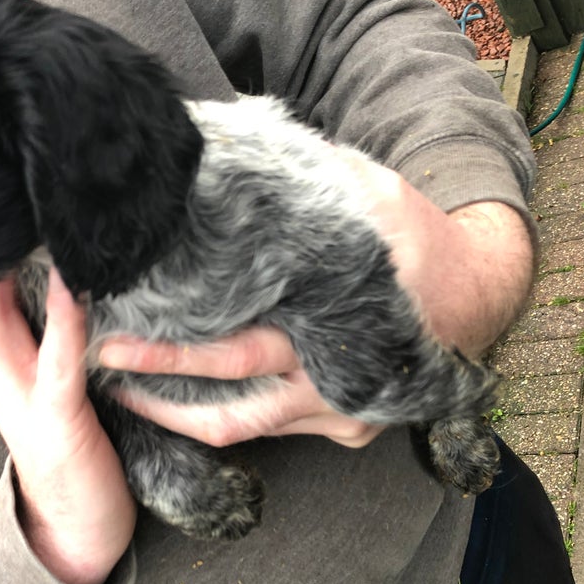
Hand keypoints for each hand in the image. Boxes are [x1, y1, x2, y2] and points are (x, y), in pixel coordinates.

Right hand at [0, 270, 135, 583]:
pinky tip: (76, 279)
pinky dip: (67, 317)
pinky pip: (58, 357)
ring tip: (16, 208)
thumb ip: (22, 331)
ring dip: (4, 266)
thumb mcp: (31, 377)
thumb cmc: (63, 439)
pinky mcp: (57, 415)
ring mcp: (20, 392)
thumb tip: (22, 278)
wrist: (74, 522)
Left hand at [100, 162, 532, 449]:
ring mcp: (344, 414)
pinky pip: (273, 431)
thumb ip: (305, 183)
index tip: (115, 335)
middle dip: (160, 385)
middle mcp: (336, 386)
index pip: (237, 353)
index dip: (172, 351)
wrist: (480, 293)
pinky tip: (182, 394)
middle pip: (231, 402)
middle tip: (103, 362)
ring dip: (182, 415)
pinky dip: (225, 416)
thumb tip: (228, 152)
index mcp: (335, 329)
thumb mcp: (368, 194)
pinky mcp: (347, 425)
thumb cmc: (416, 239)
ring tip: (126, 389)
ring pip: (247, 429)